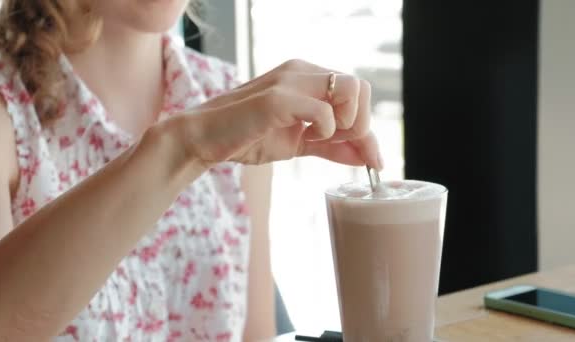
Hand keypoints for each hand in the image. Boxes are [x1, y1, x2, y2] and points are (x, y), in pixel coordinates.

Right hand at [175, 59, 382, 169]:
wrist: (204, 140)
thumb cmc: (248, 137)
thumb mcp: (299, 144)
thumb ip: (332, 146)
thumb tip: (368, 157)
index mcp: (308, 76)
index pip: (357, 92)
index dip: (367, 127)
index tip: (369, 158)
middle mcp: (302, 71)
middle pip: (361, 88)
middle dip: (360, 125)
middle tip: (336, 145)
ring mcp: (289, 80)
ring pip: (350, 90)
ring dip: (346, 123)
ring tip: (320, 139)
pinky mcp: (277, 98)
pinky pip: (323, 111)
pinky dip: (325, 130)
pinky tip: (307, 138)